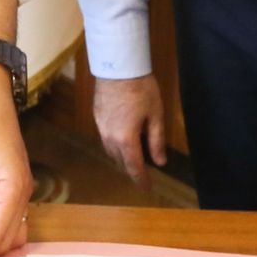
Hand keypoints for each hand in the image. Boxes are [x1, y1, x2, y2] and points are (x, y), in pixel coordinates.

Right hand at [93, 73, 166, 190]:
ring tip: (132, 160)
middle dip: (131, 170)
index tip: (147, 189)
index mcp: (126, 140)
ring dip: (121, 159)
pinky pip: (105, 139)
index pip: (134, 167)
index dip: (141, 180)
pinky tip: (121, 140)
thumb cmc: (141, 89)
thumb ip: (156, 140)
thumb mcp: (156, 115)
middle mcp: (110, 138)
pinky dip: (114, 145)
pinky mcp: (97, 117)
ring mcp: (100, 127)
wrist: (117, 67)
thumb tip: (160, 162)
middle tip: (142, 175)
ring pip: (110, 151)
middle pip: (120, 161)